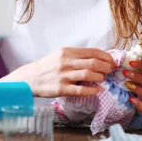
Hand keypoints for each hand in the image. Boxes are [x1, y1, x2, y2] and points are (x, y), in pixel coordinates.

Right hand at [0, 47, 115, 97]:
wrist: (30, 78)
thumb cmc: (47, 66)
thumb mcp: (60, 55)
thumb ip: (75, 56)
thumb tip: (96, 58)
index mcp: (67, 51)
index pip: (91, 52)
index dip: (105, 56)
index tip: (111, 61)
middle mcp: (66, 62)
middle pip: (93, 63)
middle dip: (105, 67)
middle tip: (110, 70)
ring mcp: (64, 75)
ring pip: (88, 75)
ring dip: (100, 77)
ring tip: (103, 79)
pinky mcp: (62, 88)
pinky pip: (81, 89)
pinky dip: (92, 90)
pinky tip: (97, 90)